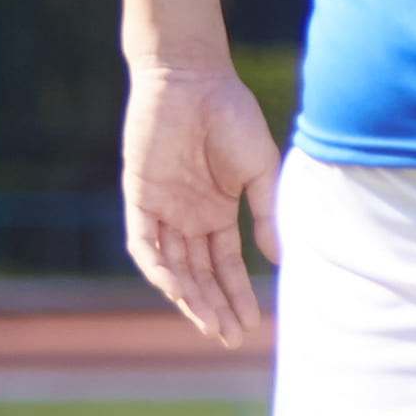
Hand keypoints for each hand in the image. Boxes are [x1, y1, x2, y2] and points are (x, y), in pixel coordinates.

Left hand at [121, 58, 281, 350]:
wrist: (193, 78)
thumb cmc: (232, 116)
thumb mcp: (260, 170)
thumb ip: (266, 213)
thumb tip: (276, 259)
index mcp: (218, 210)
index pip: (225, 265)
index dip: (238, 295)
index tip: (253, 325)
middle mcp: (188, 216)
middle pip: (198, 274)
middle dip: (214, 306)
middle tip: (229, 337)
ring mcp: (162, 208)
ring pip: (172, 266)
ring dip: (189, 296)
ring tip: (209, 323)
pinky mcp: (139, 196)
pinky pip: (144, 242)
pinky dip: (158, 267)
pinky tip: (177, 288)